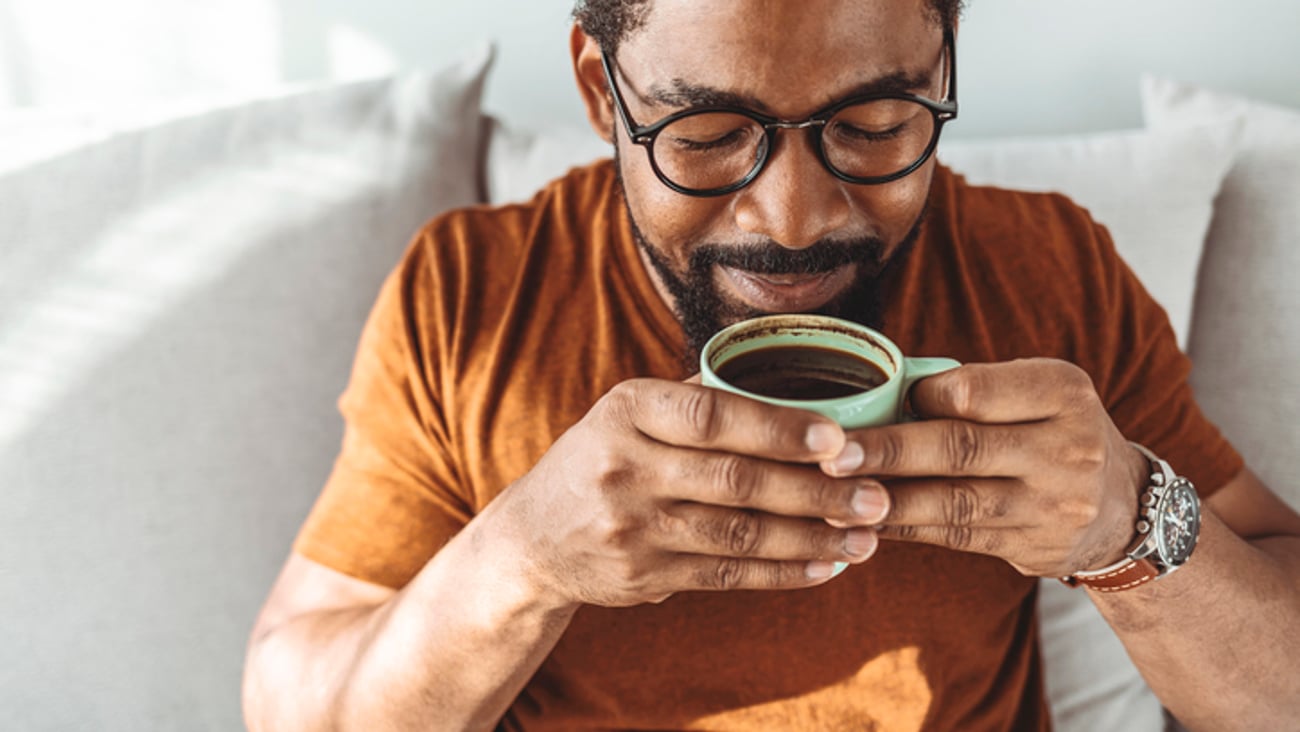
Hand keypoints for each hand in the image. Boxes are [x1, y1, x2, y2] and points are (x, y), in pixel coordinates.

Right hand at [489, 378, 891, 608]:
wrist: (532, 539)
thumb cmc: (603, 459)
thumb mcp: (628, 413)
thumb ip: (698, 404)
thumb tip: (804, 395)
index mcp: (627, 409)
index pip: (711, 416)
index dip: (778, 428)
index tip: (840, 437)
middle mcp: (624, 467)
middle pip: (734, 480)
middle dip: (815, 491)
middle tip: (877, 496)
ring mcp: (632, 527)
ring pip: (738, 534)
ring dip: (811, 537)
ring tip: (867, 535)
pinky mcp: (643, 576)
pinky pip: (727, 575)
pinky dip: (782, 572)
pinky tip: (826, 565)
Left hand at [820, 358, 1148, 577]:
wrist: (1124, 510)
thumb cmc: (1054, 431)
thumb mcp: (1038, 393)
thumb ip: (975, 389)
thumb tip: (881, 392)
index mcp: (1062, 392)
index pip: (975, 392)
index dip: (921, 398)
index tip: (880, 401)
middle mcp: (1065, 448)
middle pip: (960, 448)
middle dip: (888, 452)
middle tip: (831, 454)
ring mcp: (1052, 504)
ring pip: (953, 502)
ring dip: (886, 499)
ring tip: (833, 494)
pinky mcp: (1032, 547)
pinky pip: (955, 537)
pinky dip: (905, 527)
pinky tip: (866, 520)